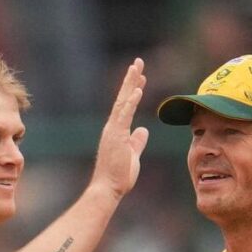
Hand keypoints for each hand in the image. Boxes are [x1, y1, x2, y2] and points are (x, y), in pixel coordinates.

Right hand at [91, 58, 149, 199]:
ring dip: (130, 84)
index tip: (141, 79)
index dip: (134, 91)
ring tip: (137, 67)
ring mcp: (113, 130)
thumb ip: (137, 142)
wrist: (108, 189)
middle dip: (131, 79)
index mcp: (117, 131)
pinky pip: (124, 115)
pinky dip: (131, 102)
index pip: (126, 106)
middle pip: (123, 98)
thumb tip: (144, 131)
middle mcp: (113, 127)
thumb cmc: (119, 176)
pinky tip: (137, 89)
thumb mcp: (132, 155)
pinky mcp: (116, 136)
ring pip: (122, 101)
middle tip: (138, 62)